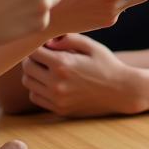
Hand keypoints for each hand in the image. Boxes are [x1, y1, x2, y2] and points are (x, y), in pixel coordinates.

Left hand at [21, 33, 143, 115]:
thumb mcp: (91, 46)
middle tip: (44, 54)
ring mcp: (57, 99)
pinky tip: (50, 81)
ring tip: (46, 67)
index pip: (33, 53)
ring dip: (33, 73)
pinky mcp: (59, 109)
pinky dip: (37, 88)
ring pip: (28, 83)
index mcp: (63, 64)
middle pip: (27, 68)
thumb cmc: (106, 64)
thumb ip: (68, 38)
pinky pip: (36, 97)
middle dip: (32, 58)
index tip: (45, 44)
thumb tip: (48, 40)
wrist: (121, 91)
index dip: (36, 46)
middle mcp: (57, 84)